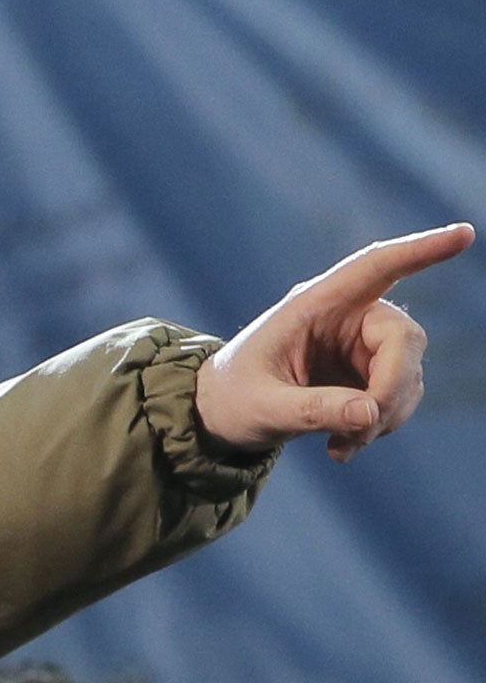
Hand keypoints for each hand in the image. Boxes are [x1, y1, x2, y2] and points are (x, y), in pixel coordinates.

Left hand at [195, 223, 474, 461]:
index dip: (420, 251)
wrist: (221, 417)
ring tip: (339, 446)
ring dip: (384, 417)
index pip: (374, 267)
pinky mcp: (369, 374)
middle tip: (362, 430)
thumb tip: (369, 415)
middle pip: (404, 339)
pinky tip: (340, 448)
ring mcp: (362, 345)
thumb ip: (312, 410)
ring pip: (409, 374)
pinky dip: (378, 427)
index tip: (464, 234)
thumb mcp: (262, 409)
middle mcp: (346, 316)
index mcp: (313, 304)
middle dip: (390, 390)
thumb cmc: (232, 399)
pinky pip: (399, 398)